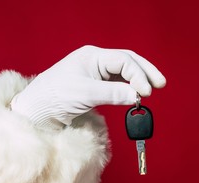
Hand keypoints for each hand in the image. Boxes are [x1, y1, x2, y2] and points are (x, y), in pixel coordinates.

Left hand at [10, 45, 165, 127]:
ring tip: (152, 90)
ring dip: (139, 80)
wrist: (38, 110)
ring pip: (124, 72)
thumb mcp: (85, 94)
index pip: (123, 61)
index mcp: (92, 56)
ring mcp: (96, 73)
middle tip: (161, 84)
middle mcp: (96, 61)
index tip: (146, 92)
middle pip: (128, 62)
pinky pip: (118, 83)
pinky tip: (137, 94)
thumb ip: (112, 93)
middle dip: (145, 72)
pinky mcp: (96, 86)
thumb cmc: (54, 97)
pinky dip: (129, 88)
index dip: (138, 75)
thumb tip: (136, 95)